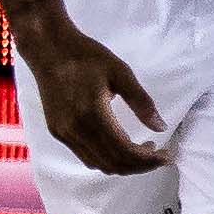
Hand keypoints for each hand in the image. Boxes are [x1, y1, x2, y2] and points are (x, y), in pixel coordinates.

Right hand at [25, 22, 168, 176]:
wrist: (47, 48)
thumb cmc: (85, 56)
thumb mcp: (120, 72)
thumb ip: (141, 102)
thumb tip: (161, 127)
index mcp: (92, 114)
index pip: (126, 151)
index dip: (150, 159)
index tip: (167, 154)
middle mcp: (74, 129)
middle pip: (114, 164)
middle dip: (141, 165)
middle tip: (158, 154)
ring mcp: (63, 132)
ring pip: (100, 164)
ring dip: (124, 164)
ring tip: (141, 150)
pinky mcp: (57, 131)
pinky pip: (86, 156)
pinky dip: (107, 159)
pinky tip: (118, 144)